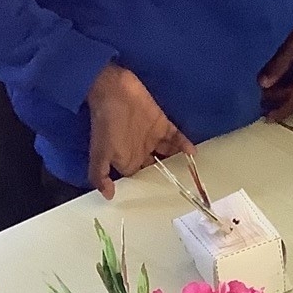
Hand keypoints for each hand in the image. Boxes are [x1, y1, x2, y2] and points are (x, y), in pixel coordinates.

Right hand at [86, 64, 190, 199]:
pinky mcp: (162, 123)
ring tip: (193, 174)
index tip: (163, 201)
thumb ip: (101, 175)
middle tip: (185, 189)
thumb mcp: (100, 153)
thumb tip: (108, 196)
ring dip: (179, 161)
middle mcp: (140, 150)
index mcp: (126, 160)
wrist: (112, 91)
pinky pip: (176, 137)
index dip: (150, 188)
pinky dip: (184, 145)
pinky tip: (192, 153)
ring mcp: (153, 137)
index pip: (140, 178)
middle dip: (168, 176)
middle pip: (157, 167)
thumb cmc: (106, 125)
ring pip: (169, 153)